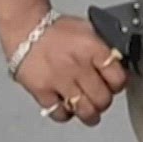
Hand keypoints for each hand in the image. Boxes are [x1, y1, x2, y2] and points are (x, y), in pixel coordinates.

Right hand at [11, 15, 129, 125]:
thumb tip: (116, 65)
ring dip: (90, 114)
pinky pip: (60, 114)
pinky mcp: (41, 91)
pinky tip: (66, 107)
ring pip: (85, 111)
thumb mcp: (87, 31)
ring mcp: (59, 80)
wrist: (24, 27)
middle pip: (103, 99)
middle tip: (99, 99)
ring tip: (88, 111)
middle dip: (103, 102)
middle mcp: (77, 65)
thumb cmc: (55, 30)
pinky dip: (65, 114)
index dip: (118, 84)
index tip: (114, 85)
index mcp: (92, 48)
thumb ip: (103, 50)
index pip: (118, 78)